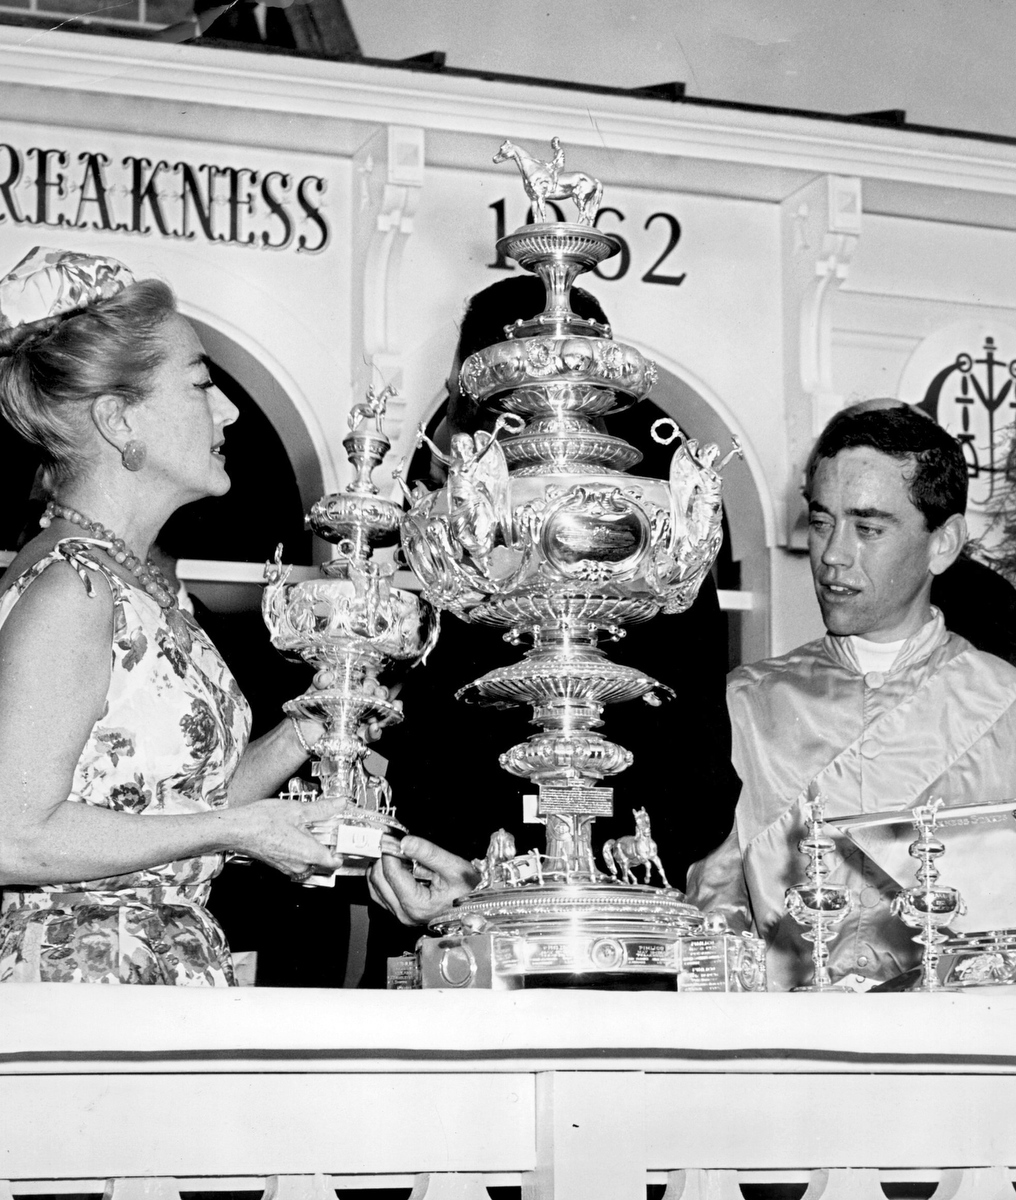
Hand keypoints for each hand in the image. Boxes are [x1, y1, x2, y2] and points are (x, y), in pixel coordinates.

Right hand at [228, 796, 346, 879]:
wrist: (237, 829)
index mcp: (308, 853)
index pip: (335, 862)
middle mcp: (300, 865)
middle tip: (325, 829)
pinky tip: (293, 834)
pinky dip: (299, 850)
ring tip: (308, 830)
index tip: (342, 839)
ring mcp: (288, 867)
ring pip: (309, 862)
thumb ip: (322, 809)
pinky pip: (296, 861)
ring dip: (312, 848)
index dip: (341, 850)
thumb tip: (339, 804)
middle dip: (326, 846)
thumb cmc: (261, 821)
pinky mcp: (278, 865)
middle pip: (323, 862)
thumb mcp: (297, 809)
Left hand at [305, 671, 400, 744]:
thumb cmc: (311, 710)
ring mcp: (362, 721)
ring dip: (389, 712)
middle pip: (379, 697)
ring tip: (389, 709)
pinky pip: (372, 735)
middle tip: (380, 694)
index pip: (368, 682)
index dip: (372, 681)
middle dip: (383, 694)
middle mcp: (360, 705)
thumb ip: (320, 681)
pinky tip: (375, 728)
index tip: (370, 681)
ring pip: (382, 715)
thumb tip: (327, 676)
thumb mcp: (314, 692)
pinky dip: (376, 732)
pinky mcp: (359, 737)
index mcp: (351, 690)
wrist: (301, 733)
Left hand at [367, 834, 479, 924]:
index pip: (391, 872)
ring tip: (399, 856)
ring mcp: (401, 915)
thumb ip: (429, 853)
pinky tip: (397, 868)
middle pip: (378, 879)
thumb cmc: (468, 890)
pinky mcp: (400, 912)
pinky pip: (380, 893)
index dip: (389, 851)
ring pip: (375, 886)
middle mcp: (405, 914)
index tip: (392, 837)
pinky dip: (384, 877)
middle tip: (396, 844)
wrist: (476, 905)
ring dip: (382, 868)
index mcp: (417, 905)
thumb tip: (405, 842)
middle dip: (384, 858)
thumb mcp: (453, 867)